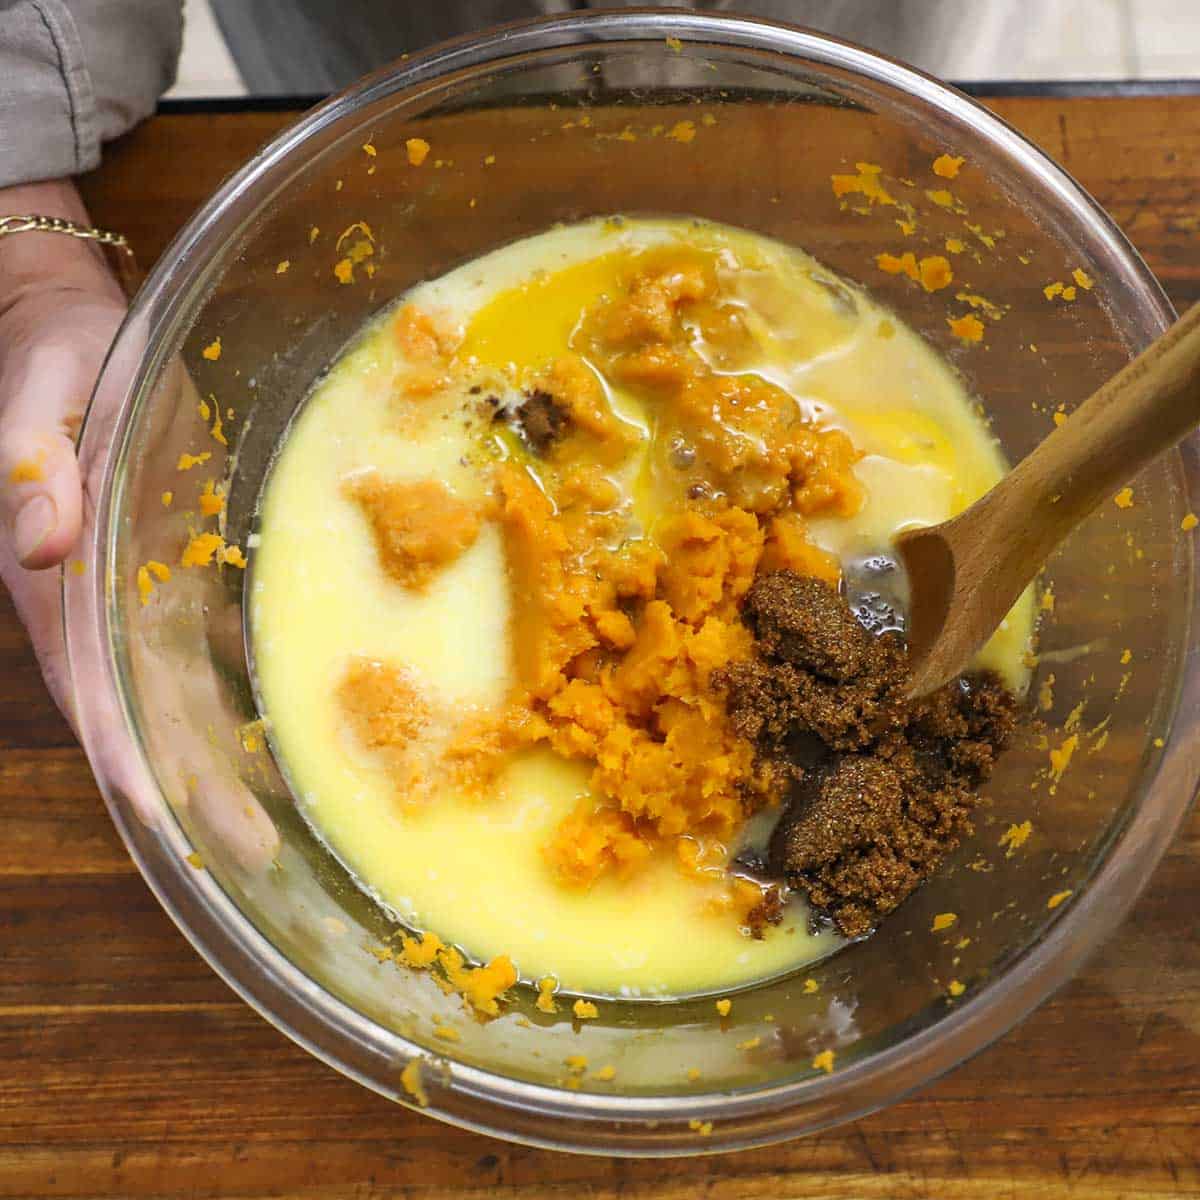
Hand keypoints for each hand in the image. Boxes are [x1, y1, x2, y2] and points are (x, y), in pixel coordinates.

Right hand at [0, 180, 279, 870]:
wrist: (72, 328)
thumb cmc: (48, 360)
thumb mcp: (34, 400)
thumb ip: (32, 470)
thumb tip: (42, 543)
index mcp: (54, 577)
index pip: (87, 682)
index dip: (123, 750)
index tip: (163, 816)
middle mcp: (93, 603)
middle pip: (142, 712)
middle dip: (187, 784)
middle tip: (244, 854)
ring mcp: (134, 590)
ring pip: (179, 689)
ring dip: (220, 753)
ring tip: (267, 822)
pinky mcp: (172, 563)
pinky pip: (208, 636)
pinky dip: (241, 678)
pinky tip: (284, 720)